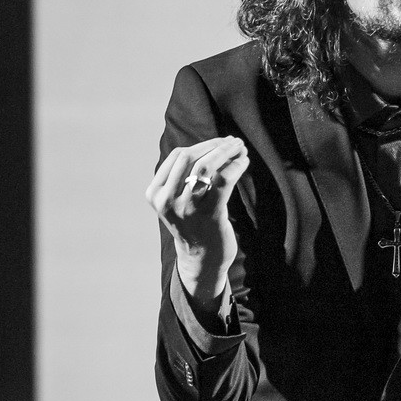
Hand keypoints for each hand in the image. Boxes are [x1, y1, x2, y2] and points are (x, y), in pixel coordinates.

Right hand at [146, 137, 249, 303]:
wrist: (201, 259)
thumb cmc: (194, 224)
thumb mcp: (178, 200)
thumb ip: (187, 176)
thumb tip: (220, 144)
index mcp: (156, 193)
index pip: (178, 156)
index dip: (203, 144)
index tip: (221, 141)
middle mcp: (167, 200)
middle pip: (191, 157)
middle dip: (216, 145)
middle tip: (234, 141)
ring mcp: (187, 208)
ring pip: (207, 166)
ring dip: (227, 152)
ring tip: (240, 148)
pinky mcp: (209, 214)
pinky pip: (223, 180)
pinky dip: (236, 166)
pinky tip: (244, 162)